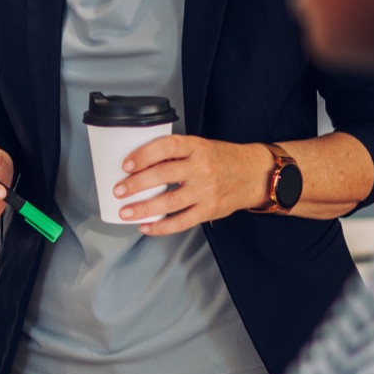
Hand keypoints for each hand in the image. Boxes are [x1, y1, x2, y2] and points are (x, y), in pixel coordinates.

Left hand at [115, 136, 271, 234]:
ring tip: (125, 212)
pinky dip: (161, 227)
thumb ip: (175, 154)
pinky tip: (146, 227)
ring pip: (169, 201)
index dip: (144, 155)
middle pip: (164, 175)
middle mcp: (201, 167)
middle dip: (136, 184)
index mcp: (197, 147)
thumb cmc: (221, 159)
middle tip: (118, 191)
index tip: (126, 165)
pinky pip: (181, 221)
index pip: (167, 147)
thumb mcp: (200, 146)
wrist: (254, 174)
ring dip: (143, 208)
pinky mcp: (209, 210)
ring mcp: (206, 190)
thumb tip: (139, 165)